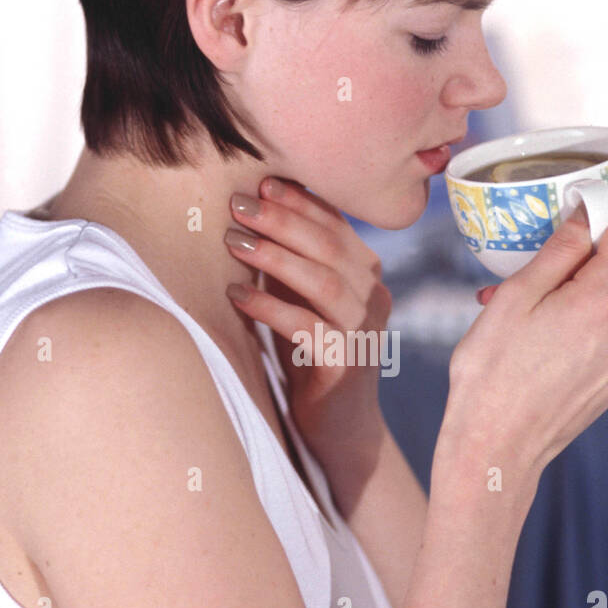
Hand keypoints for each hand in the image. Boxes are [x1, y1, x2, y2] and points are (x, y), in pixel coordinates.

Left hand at [224, 177, 391, 472]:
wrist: (340, 426)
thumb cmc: (313, 357)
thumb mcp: (303, 301)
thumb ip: (290, 265)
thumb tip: (248, 214)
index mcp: (367, 275)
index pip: (338, 225)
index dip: (301, 201)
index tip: (262, 182)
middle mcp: (374, 297)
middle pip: (331, 246)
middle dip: (283, 219)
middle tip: (239, 205)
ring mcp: (363, 331)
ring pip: (324, 281)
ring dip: (276, 257)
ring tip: (233, 242)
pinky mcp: (345, 364)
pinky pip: (306, 327)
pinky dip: (270, 307)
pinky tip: (237, 295)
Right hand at [443, 208, 607, 479]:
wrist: (497, 449)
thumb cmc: (492, 375)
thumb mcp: (513, 299)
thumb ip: (558, 251)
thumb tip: (586, 216)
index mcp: (603, 302)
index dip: (605, 217)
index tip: (571, 225)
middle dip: (578, 263)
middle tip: (527, 281)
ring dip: (575, 295)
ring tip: (526, 318)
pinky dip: (582, 325)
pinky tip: (542, 342)